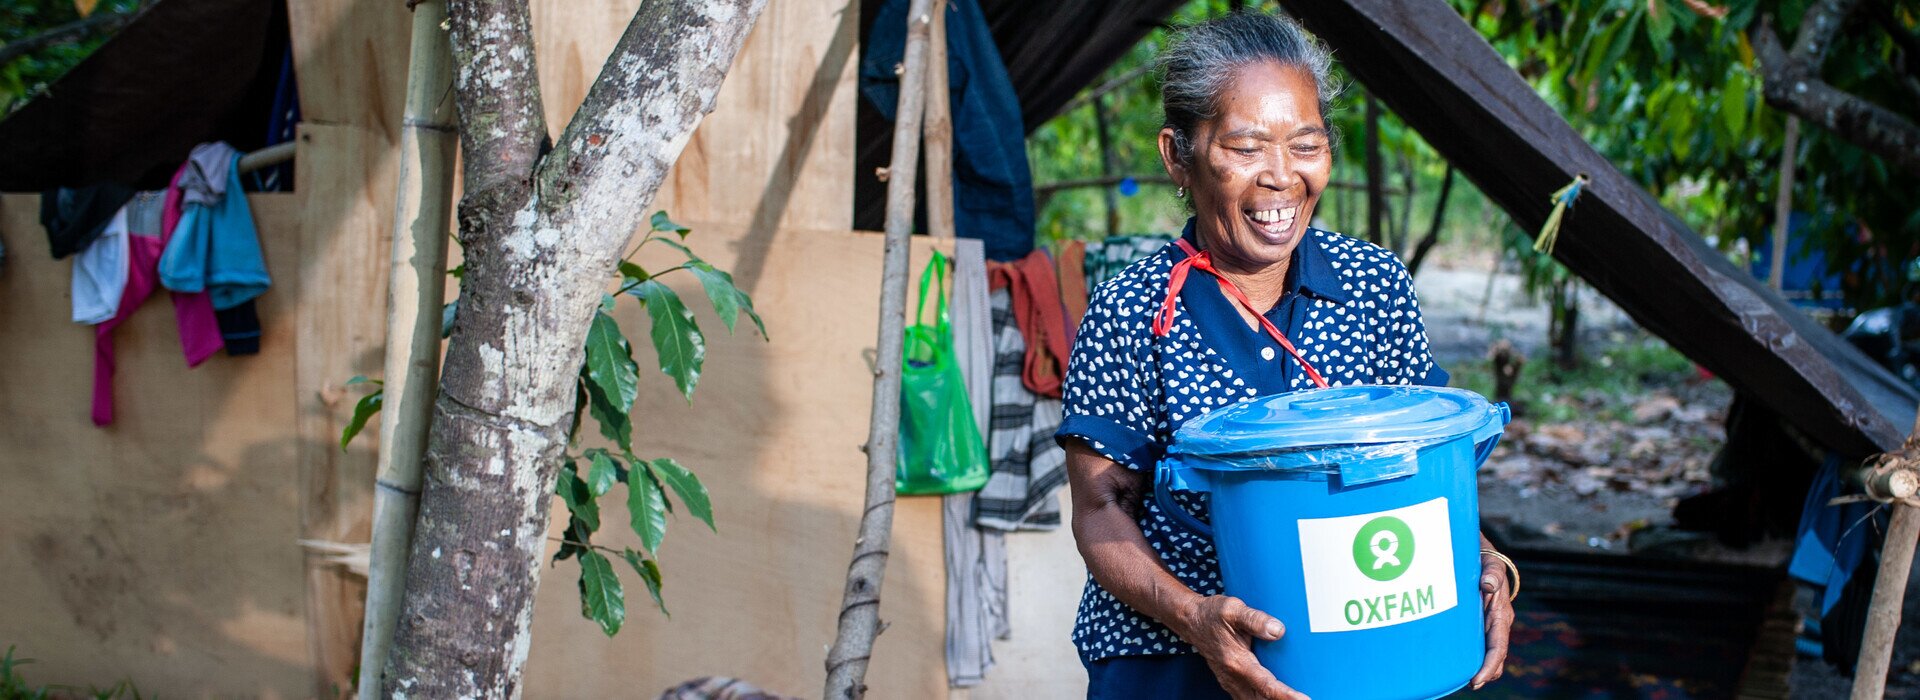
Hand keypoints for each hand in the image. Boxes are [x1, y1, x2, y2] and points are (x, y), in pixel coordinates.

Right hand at [1172, 595, 1310, 699]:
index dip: (1286, 695)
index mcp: (1236, 662)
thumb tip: (1279, 630)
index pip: (1266, 685)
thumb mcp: (1233, 609)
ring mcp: (1231, 682)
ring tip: (1293, 698)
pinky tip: (1275, 696)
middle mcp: (1233, 677)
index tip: (1304, 699)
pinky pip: (1249, 698)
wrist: (1191, 621)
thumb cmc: (1212, 614)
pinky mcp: (1231, 682)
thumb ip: (1256, 619)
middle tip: (1304, 699)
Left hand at [1472, 551, 1515, 689]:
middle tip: (1470, 685)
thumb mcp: (1489, 562)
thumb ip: (1491, 572)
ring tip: (1462, 680)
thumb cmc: (1484, 559)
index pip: (1498, 647)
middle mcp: (1497, 623)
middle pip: (1494, 656)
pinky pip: (1477, 643)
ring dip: (1478, 668)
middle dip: (1485, 673)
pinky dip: (1471, 657)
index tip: (1477, 680)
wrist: (1481, 554)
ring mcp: (1488, 624)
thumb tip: (1488, 584)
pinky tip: (1456, 664)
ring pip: (1486, 653)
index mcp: (1501, 614)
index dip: (1489, 666)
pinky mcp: (1478, 622)